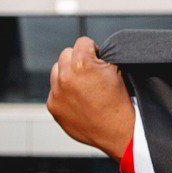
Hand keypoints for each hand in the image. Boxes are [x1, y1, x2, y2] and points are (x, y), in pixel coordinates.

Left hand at [46, 37, 130, 161]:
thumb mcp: (116, 70)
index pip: (82, 42)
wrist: (116, 130)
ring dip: (66, 74)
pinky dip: (63, 92)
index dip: (92, 49)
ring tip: (82, 86)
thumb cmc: (118, 101)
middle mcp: (65, 76)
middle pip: (66, 54)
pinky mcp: (53, 106)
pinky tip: (77, 100)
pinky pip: (54, 90)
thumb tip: (94, 49)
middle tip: (89, 73)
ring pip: (56, 70)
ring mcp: (57, 92)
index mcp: (81, 64)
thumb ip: (102, 55)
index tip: (97, 58)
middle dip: (77, 60)